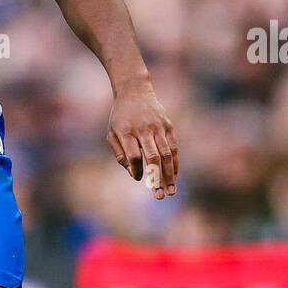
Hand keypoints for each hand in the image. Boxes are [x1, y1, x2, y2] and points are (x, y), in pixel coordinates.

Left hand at [107, 84, 178, 199]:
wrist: (135, 91)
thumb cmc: (120, 117)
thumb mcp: (112, 133)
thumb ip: (120, 154)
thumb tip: (134, 174)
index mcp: (126, 132)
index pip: (133, 155)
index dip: (137, 170)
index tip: (140, 179)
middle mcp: (143, 129)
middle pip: (153, 156)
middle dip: (157, 178)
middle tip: (160, 196)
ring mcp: (158, 127)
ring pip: (166, 154)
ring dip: (170, 174)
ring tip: (171, 191)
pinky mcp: (168, 126)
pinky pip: (173, 147)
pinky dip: (175, 163)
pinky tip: (175, 176)